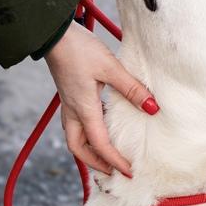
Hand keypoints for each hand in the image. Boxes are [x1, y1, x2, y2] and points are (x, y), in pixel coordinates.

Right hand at [45, 22, 158, 176]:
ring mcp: (68, 104)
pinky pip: (76, 124)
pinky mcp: (68, 95)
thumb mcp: (110, 67)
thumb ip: (131, 88)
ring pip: (75, 138)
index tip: (129, 172)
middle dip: (95, 163)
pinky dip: (88, 134)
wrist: (53, 34)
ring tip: (107, 155)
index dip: (115, 161)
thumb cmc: (79, 49)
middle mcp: (73, 111)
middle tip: (113, 171)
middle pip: (79, 148)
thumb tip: (152, 108)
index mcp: (83, 109)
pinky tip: (101, 127)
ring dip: (89, 151)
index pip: (100, 144)